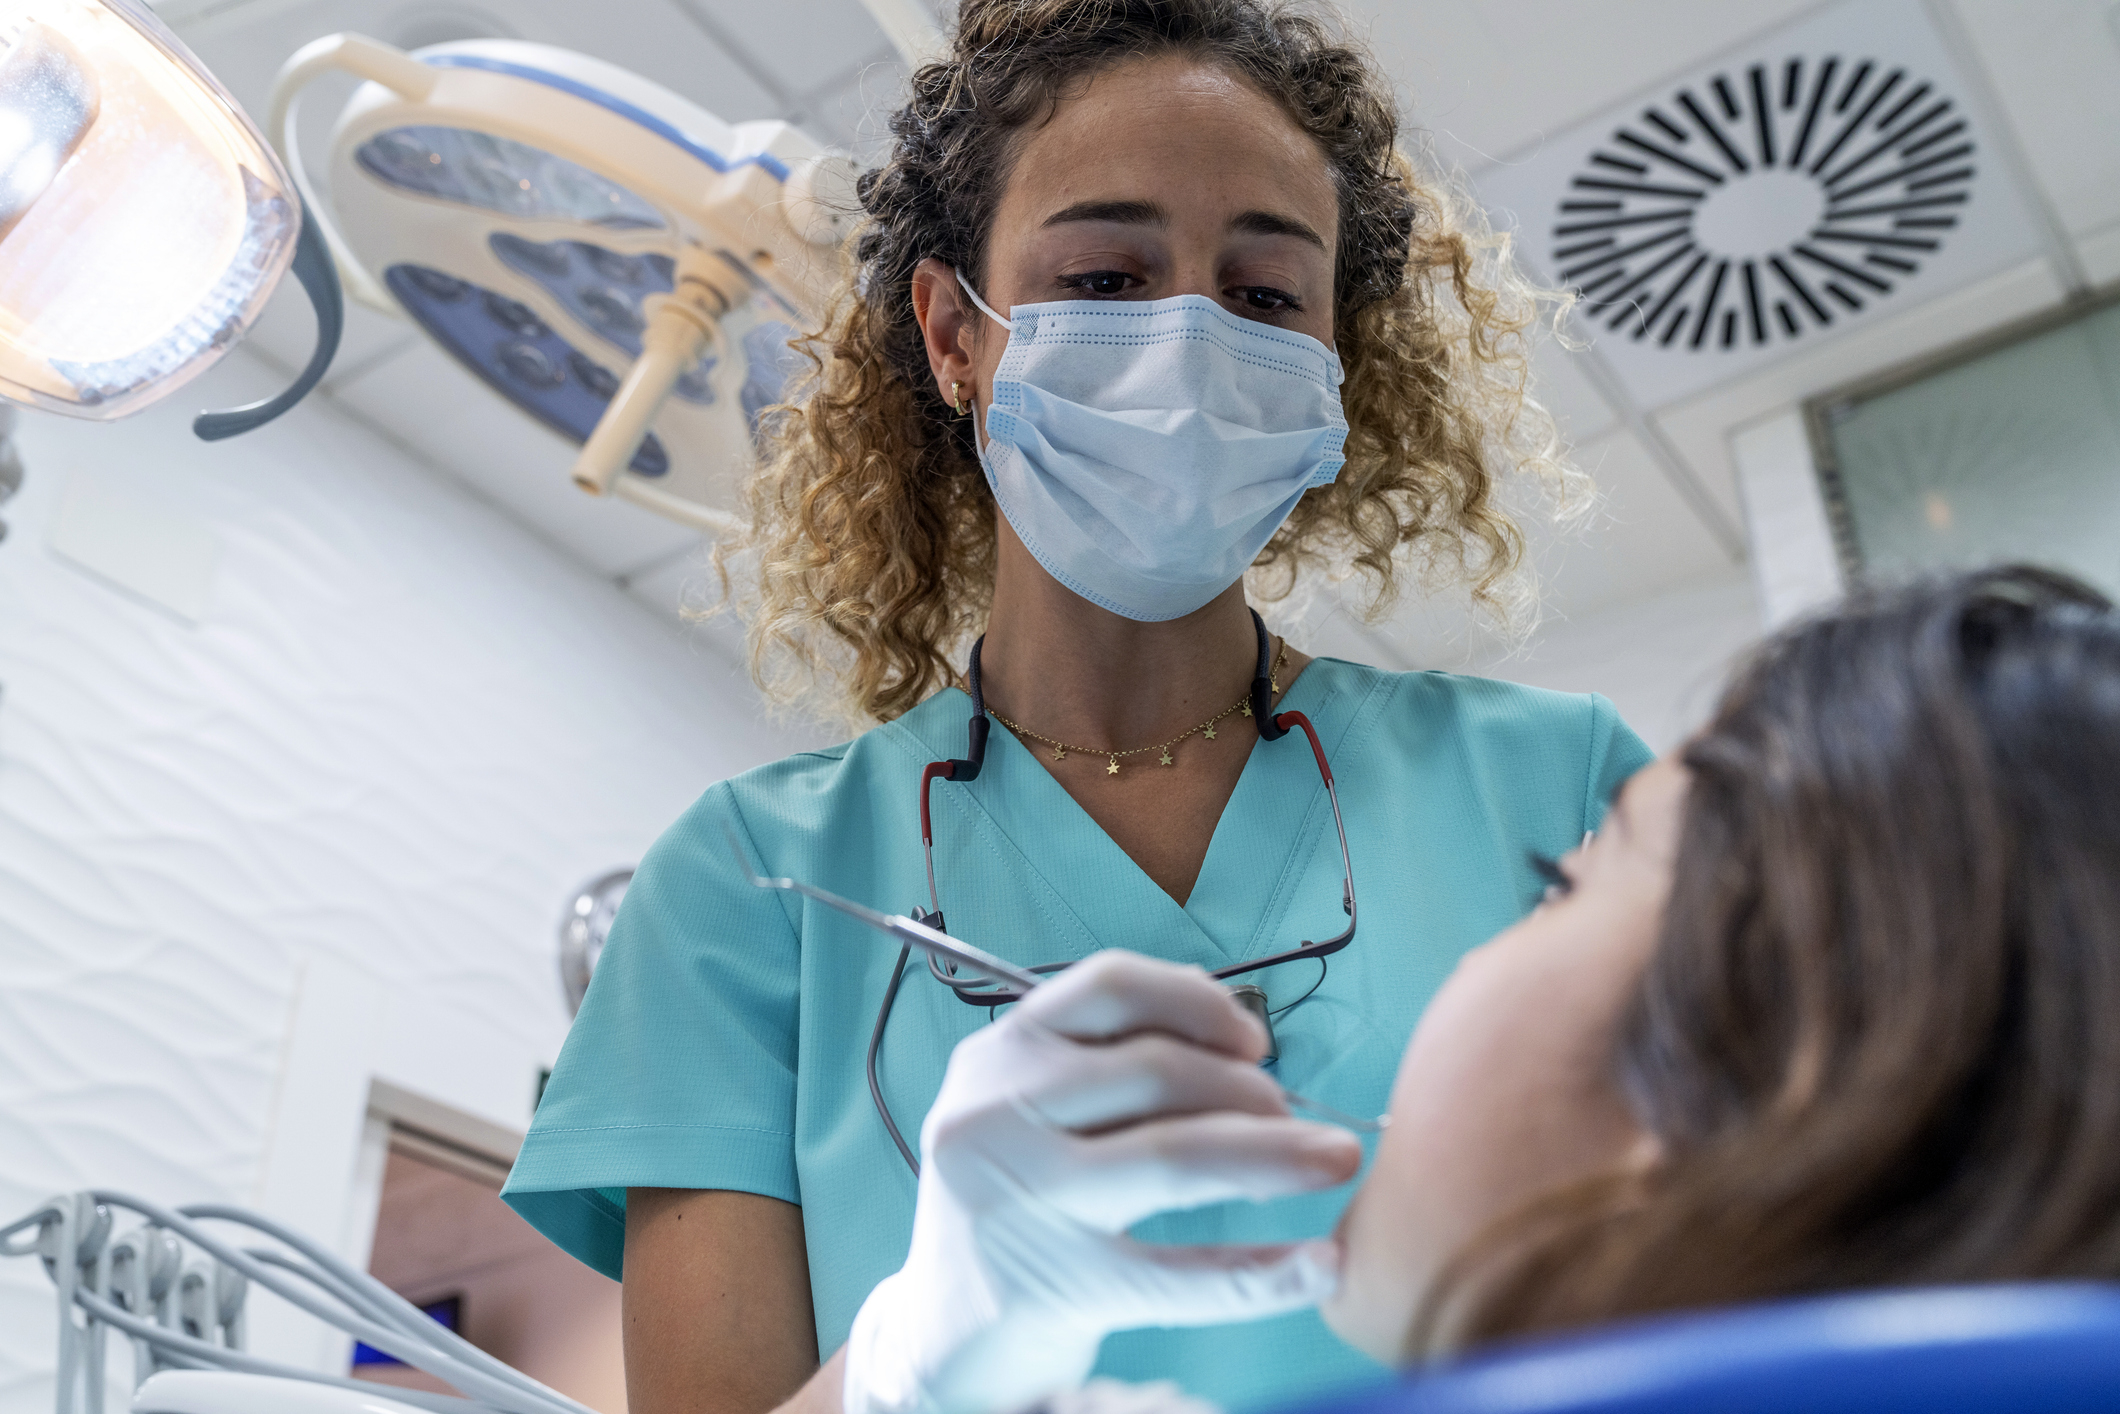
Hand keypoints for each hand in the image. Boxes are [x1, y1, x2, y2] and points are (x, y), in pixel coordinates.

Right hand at [842, 951, 1362, 1413]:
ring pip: (1176, 1157)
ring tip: (1335, 1159)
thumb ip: (1104, 1060)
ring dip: (1276, 1154)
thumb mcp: (1027, 1109)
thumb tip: (1235, 1028)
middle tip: (1295, 1119)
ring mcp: (1023, 1203)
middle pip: (1156, 1072)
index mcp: (997, 1057)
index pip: (1108, 988)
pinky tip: (1321, 1268)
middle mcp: (997, 1117)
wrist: (946, 1330)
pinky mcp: (1057, 1286)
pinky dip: (1265, 1272)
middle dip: (1249, 1090)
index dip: (1198, 1001)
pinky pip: (1184, 1274)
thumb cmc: (1014, 1200)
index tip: (1254, 1041)